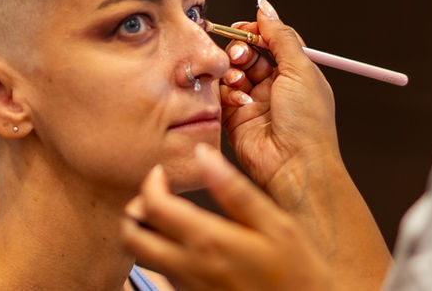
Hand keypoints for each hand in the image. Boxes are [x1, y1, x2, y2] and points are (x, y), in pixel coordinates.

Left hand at [122, 145, 332, 290]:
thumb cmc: (299, 272)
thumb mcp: (276, 223)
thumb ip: (235, 190)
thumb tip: (204, 155)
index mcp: (209, 241)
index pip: (153, 206)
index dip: (150, 183)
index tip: (162, 174)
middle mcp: (190, 267)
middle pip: (132, 236)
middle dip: (135, 210)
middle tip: (155, 196)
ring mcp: (189, 287)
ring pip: (143, 258)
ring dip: (145, 233)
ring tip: (169, 217)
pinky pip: (162, 275)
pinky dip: (161, 255)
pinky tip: (185, 244)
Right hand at [217, 0, 339, 205]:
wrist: (294, 166)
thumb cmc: (307, 123)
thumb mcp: (300, 69)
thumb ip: (280, 36)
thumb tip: (265, 7)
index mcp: (296, 73)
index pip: (271, 41)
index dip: (256, 32)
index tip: (245, 28)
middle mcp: (274, 87)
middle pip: (248, 54)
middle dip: (241, 50)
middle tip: (242, 56)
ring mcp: (254, 103)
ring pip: (231, 73)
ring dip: (233, 71)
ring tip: (240, 79)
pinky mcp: (234, 120)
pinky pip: (221, 96)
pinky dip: (227, 93)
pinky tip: (238, 101)